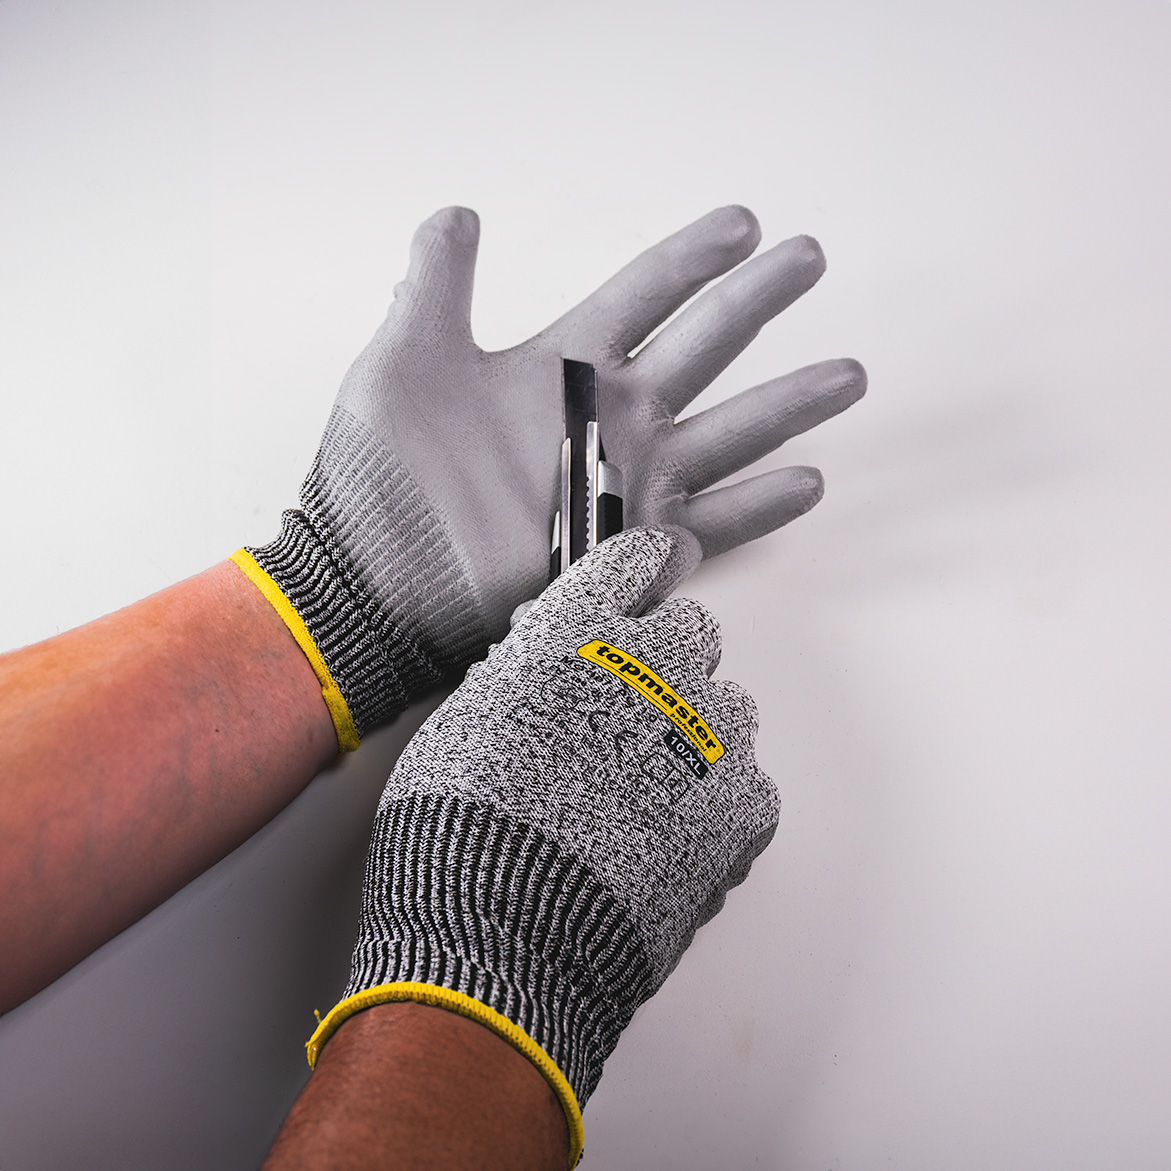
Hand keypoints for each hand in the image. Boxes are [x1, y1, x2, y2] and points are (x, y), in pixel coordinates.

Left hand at [241, 206, 863, 740]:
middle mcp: (606, 419)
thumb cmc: (380, 476)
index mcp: (560, 365)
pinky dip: (758, 507)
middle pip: (704, 348)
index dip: (694, 257)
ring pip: (726, 433)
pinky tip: (807, 481)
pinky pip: (709, 525)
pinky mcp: (627, 550)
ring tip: (846, 376)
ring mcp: (623, 484)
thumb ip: (437, 284)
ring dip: (787, 406)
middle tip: (811, 260)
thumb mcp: (401, 362)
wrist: (377, 583)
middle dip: (758, 304)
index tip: (745, 222)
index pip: (645, 293)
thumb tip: (457, 213)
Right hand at [305, 528, 779, 1164]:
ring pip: (730, 706)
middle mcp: (649, 668)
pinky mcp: (741, 807)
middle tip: (630, 717)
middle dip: (665, 663)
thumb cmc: (459, 837)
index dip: (636, 574)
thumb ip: (524, 678)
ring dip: (697, 735)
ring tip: (649, 793)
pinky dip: (718, 806)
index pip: (631, 561)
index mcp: (574, 635)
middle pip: (693, 631)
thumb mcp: (464, 727)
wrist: (501, 942)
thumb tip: (551, 667)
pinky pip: (749, 783)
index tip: (641, 582)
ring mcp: (705, 737)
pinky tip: (670, 838)